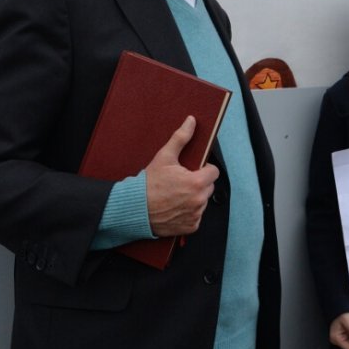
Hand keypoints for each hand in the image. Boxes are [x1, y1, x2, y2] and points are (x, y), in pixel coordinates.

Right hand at [144, 116, 219, 236]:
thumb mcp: (164, 157)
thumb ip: (181, 138)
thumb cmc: (148, 183)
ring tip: (177, 195)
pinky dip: (189, 212)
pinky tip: (176, 207)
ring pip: (203, 201)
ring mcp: (195, 215)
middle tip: (181, 182)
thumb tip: (191, 121)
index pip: (214, 172)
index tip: (193, 170)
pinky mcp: (190, 227)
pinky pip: (196, 216)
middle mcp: (198, 201)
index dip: (204, 169)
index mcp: (196, 182)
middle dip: (199, 183)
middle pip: (209, 187)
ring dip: (194, 198)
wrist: (134, 208)